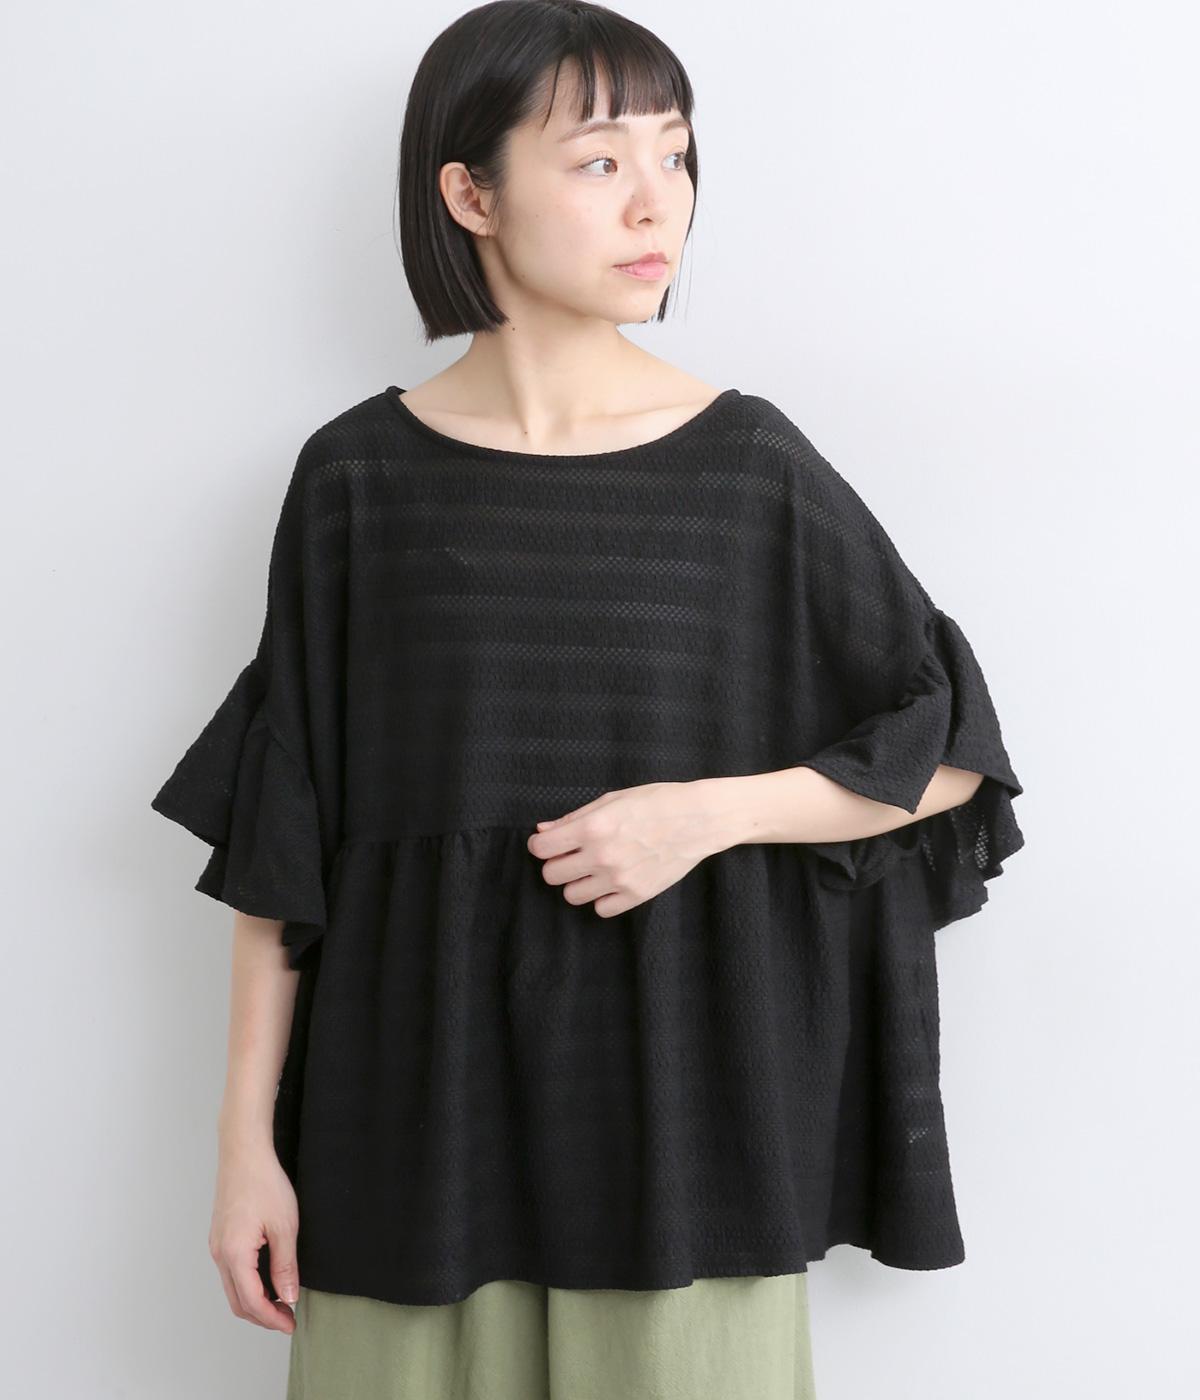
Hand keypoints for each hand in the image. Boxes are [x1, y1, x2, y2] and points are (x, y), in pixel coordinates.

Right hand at [209, 1138, 299, 1333]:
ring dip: (255, 1302)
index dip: (272, 1318)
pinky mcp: (220, 1237)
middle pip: (238, 1302)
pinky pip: (231, 1272)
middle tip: (288, 1318)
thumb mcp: (285, 1226)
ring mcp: (217, 1246)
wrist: (243, 1153)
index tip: (291, 1324)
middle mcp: (219, 1254)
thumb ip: (285, 1265)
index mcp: (234, 1254)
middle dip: (263, 1316)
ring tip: (281, 1301)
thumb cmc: (264, 1183)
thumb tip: (288, 1297)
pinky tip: (268, 1279)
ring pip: (233, 1289)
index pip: (252, 1302)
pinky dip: (248, 1285)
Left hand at [526, 780, 714, 916]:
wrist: (698, 819)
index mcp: (592, 827)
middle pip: (552, 875)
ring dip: (577, 882)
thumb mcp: (612, 800)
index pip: (542, 848)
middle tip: (572, 855)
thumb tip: (543, 831)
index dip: (540, 845)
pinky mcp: (636, 895)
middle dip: (557, 863)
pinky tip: (612, 882)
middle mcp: (602, 856)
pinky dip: (602, 898)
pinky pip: (601, 909)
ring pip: (572, 896)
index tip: (548, 844)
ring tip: (593, 869)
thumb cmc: (656, 802)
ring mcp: (619, 879)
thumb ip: (574, 818)